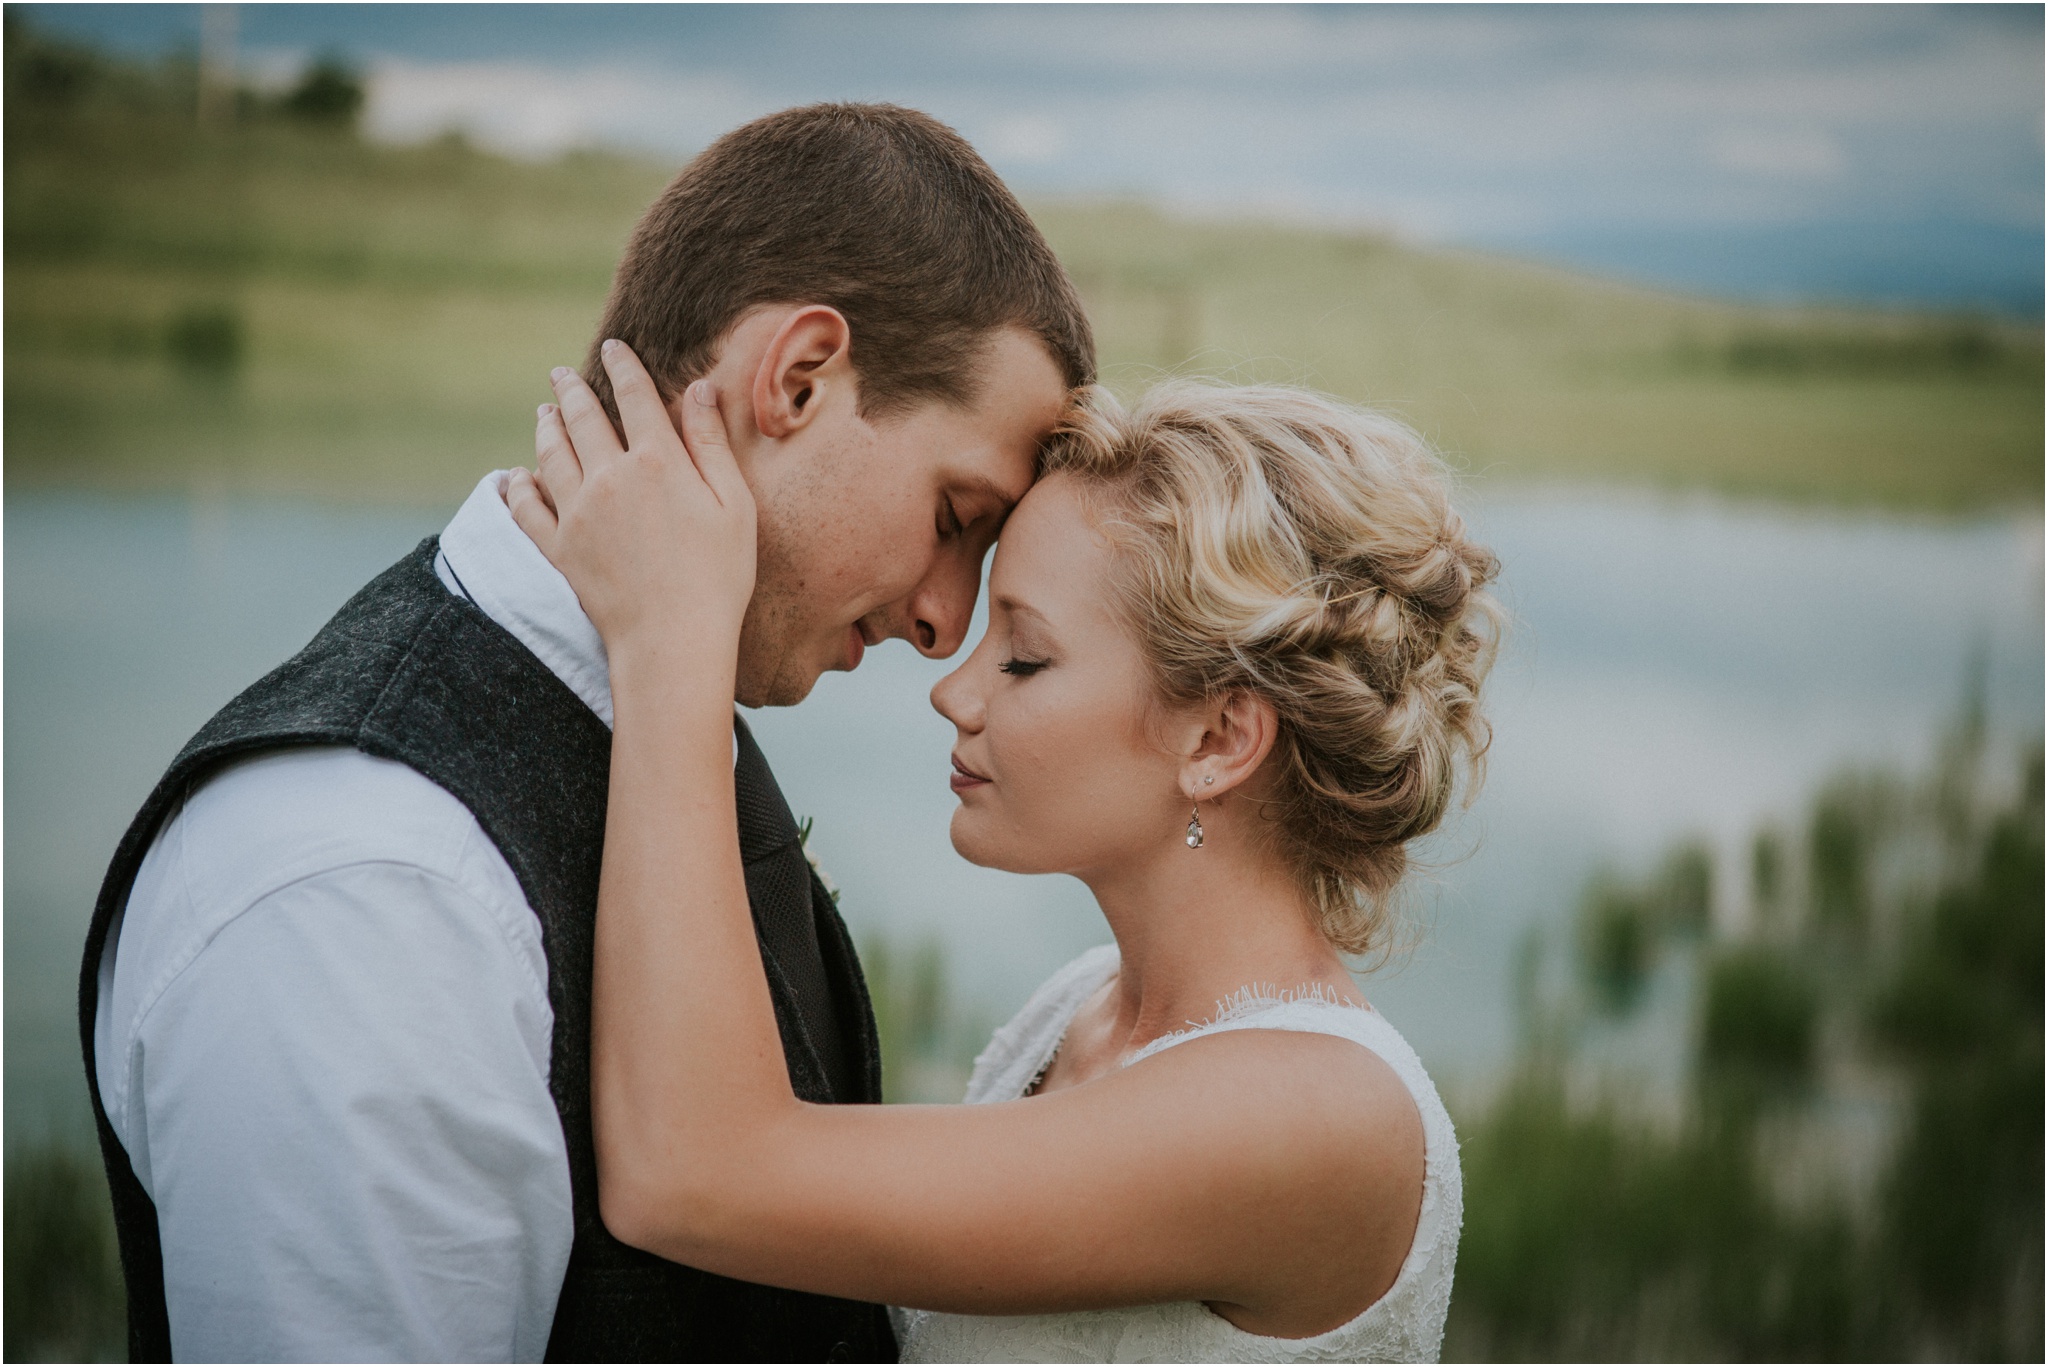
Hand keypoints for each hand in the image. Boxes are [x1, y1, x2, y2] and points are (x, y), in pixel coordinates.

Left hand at [508, 340, 756, 667]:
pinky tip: (515, 476)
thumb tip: (699, 389)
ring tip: (543, 412)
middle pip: (584, 419)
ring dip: (545, 428)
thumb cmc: (719, 575)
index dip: (624, 368)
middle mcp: (610, 478)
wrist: (673, 638)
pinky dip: (518, 487)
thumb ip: (711, 443)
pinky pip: (527, 508)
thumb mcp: (734, 504)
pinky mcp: (558, 549)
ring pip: (550, 455)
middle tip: (561, 374)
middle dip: (572, 390)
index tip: (615, 349)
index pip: (636, 398)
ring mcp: (577, 513)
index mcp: (658, 462)